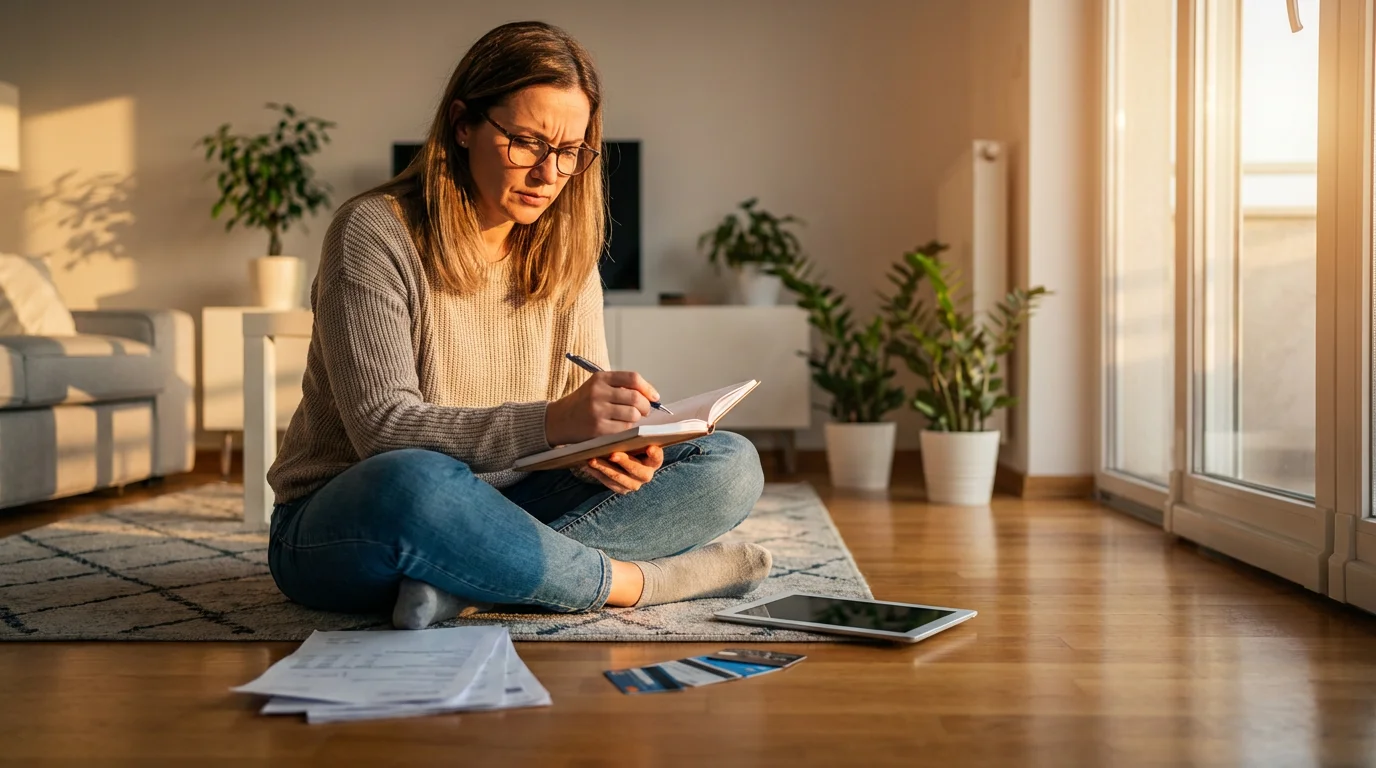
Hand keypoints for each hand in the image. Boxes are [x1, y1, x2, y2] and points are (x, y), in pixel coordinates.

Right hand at [545, 370, 660, 445]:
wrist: (558, 420)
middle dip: (645, 407)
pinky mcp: (597, 428)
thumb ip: (620, 387)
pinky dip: (627, 429)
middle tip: (644, 411)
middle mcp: (598, 392)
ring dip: (636, 419)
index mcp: (600, 378)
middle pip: (635, 398)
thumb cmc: (583, 403)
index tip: (654, 397)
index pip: (633, 378)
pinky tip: (620, 428)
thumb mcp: (597, 387)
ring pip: (632, 414)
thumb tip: (650, 396)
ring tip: (630, 419)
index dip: (648, 388)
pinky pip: (624, 429)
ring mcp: (597, 411)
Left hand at [585, 445, 664, 493]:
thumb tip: (626, 431)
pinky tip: (588, 465)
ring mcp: (634, 484)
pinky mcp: (622, 489)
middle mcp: (646, 474)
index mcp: (654, 460)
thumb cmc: (632, 444)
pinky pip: (609, 483)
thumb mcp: (636, 440)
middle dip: (625, 462)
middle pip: (638, 471)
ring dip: (605, 469)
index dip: (654, 454)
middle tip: (612, 454)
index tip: (649, 447)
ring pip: (620, 479)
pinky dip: (598, 474)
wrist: (624, 456)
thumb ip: (635, 438)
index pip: (657, 457)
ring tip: (592, 460)